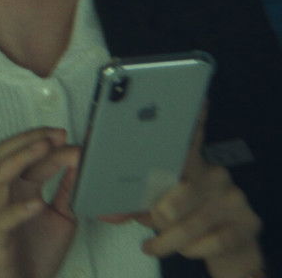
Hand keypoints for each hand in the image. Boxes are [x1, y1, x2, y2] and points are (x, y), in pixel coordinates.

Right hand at [0, 127, 81, 277]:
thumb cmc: (37, 251)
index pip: (25, 154)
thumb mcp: (62, 216)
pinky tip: (37, 203)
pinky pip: (2, 220)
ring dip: (20, 159)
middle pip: (4, 154)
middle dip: (28, 140)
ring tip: (43, 149)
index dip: (44, 140)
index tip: (66, 135)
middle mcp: (5, 196)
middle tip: (54, 134)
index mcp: (19, 189)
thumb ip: (68, 190)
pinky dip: (18, 209)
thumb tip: (80, 163)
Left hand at [135, 113, 264, 276]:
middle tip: (147, 219)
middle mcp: (215, 174)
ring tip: (153, 245)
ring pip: (193, 220)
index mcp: (190, 164)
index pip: (190, 138)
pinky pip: (213, 241)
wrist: (225, 247)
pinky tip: (185, 250)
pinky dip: (192, 250)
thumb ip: (132, 199)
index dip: (193, 120)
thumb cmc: (183, 217)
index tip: (195, 99)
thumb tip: (103, 206)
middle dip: (158, 211)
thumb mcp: (157, 204)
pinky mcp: (248, 222)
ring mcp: (233, 197)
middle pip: (182, 186)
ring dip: (168, 239)